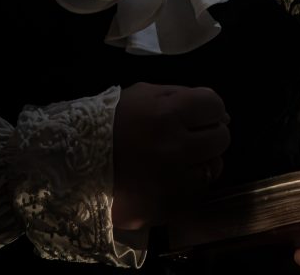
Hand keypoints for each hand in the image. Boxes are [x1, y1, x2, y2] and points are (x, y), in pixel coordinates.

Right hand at [111, 81, 229, 229]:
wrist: (77, 159)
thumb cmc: (115, 119)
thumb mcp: (145, 94)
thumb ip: (184, 97)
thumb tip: (222, 114)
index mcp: (168, 112)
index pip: (215, 106)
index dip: (212, 109)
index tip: (202, 114)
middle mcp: (175, 147)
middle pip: (221, 138)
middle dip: (210, 133)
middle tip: (192, 135)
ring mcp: (171, 180)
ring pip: (213, 167)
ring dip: (203, 159)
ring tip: (182, 157)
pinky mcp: (165, 205)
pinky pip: (195, 191)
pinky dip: (190, 182)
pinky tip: (173, 175)